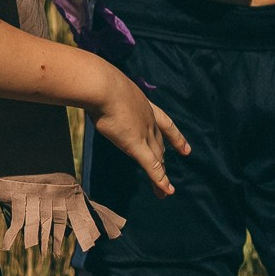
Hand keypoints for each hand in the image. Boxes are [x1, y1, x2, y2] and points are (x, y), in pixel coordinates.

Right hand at [87, 68, 186, 197]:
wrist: (103, 86)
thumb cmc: (99, 83)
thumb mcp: (107, 88)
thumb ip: (104, 94)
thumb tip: (88, 89)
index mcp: (144, 105)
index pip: (165, 124)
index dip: (175, 138)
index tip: (186, 150)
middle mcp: (148, 120)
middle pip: (158, 145)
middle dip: (162, 161)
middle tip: (165, 174)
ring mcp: (143, 133)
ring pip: (156, 159)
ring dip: (161, 176)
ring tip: (164, 191)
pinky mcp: (135, 144)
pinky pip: (150, 166)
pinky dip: (159, 180)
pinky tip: (166, 191)